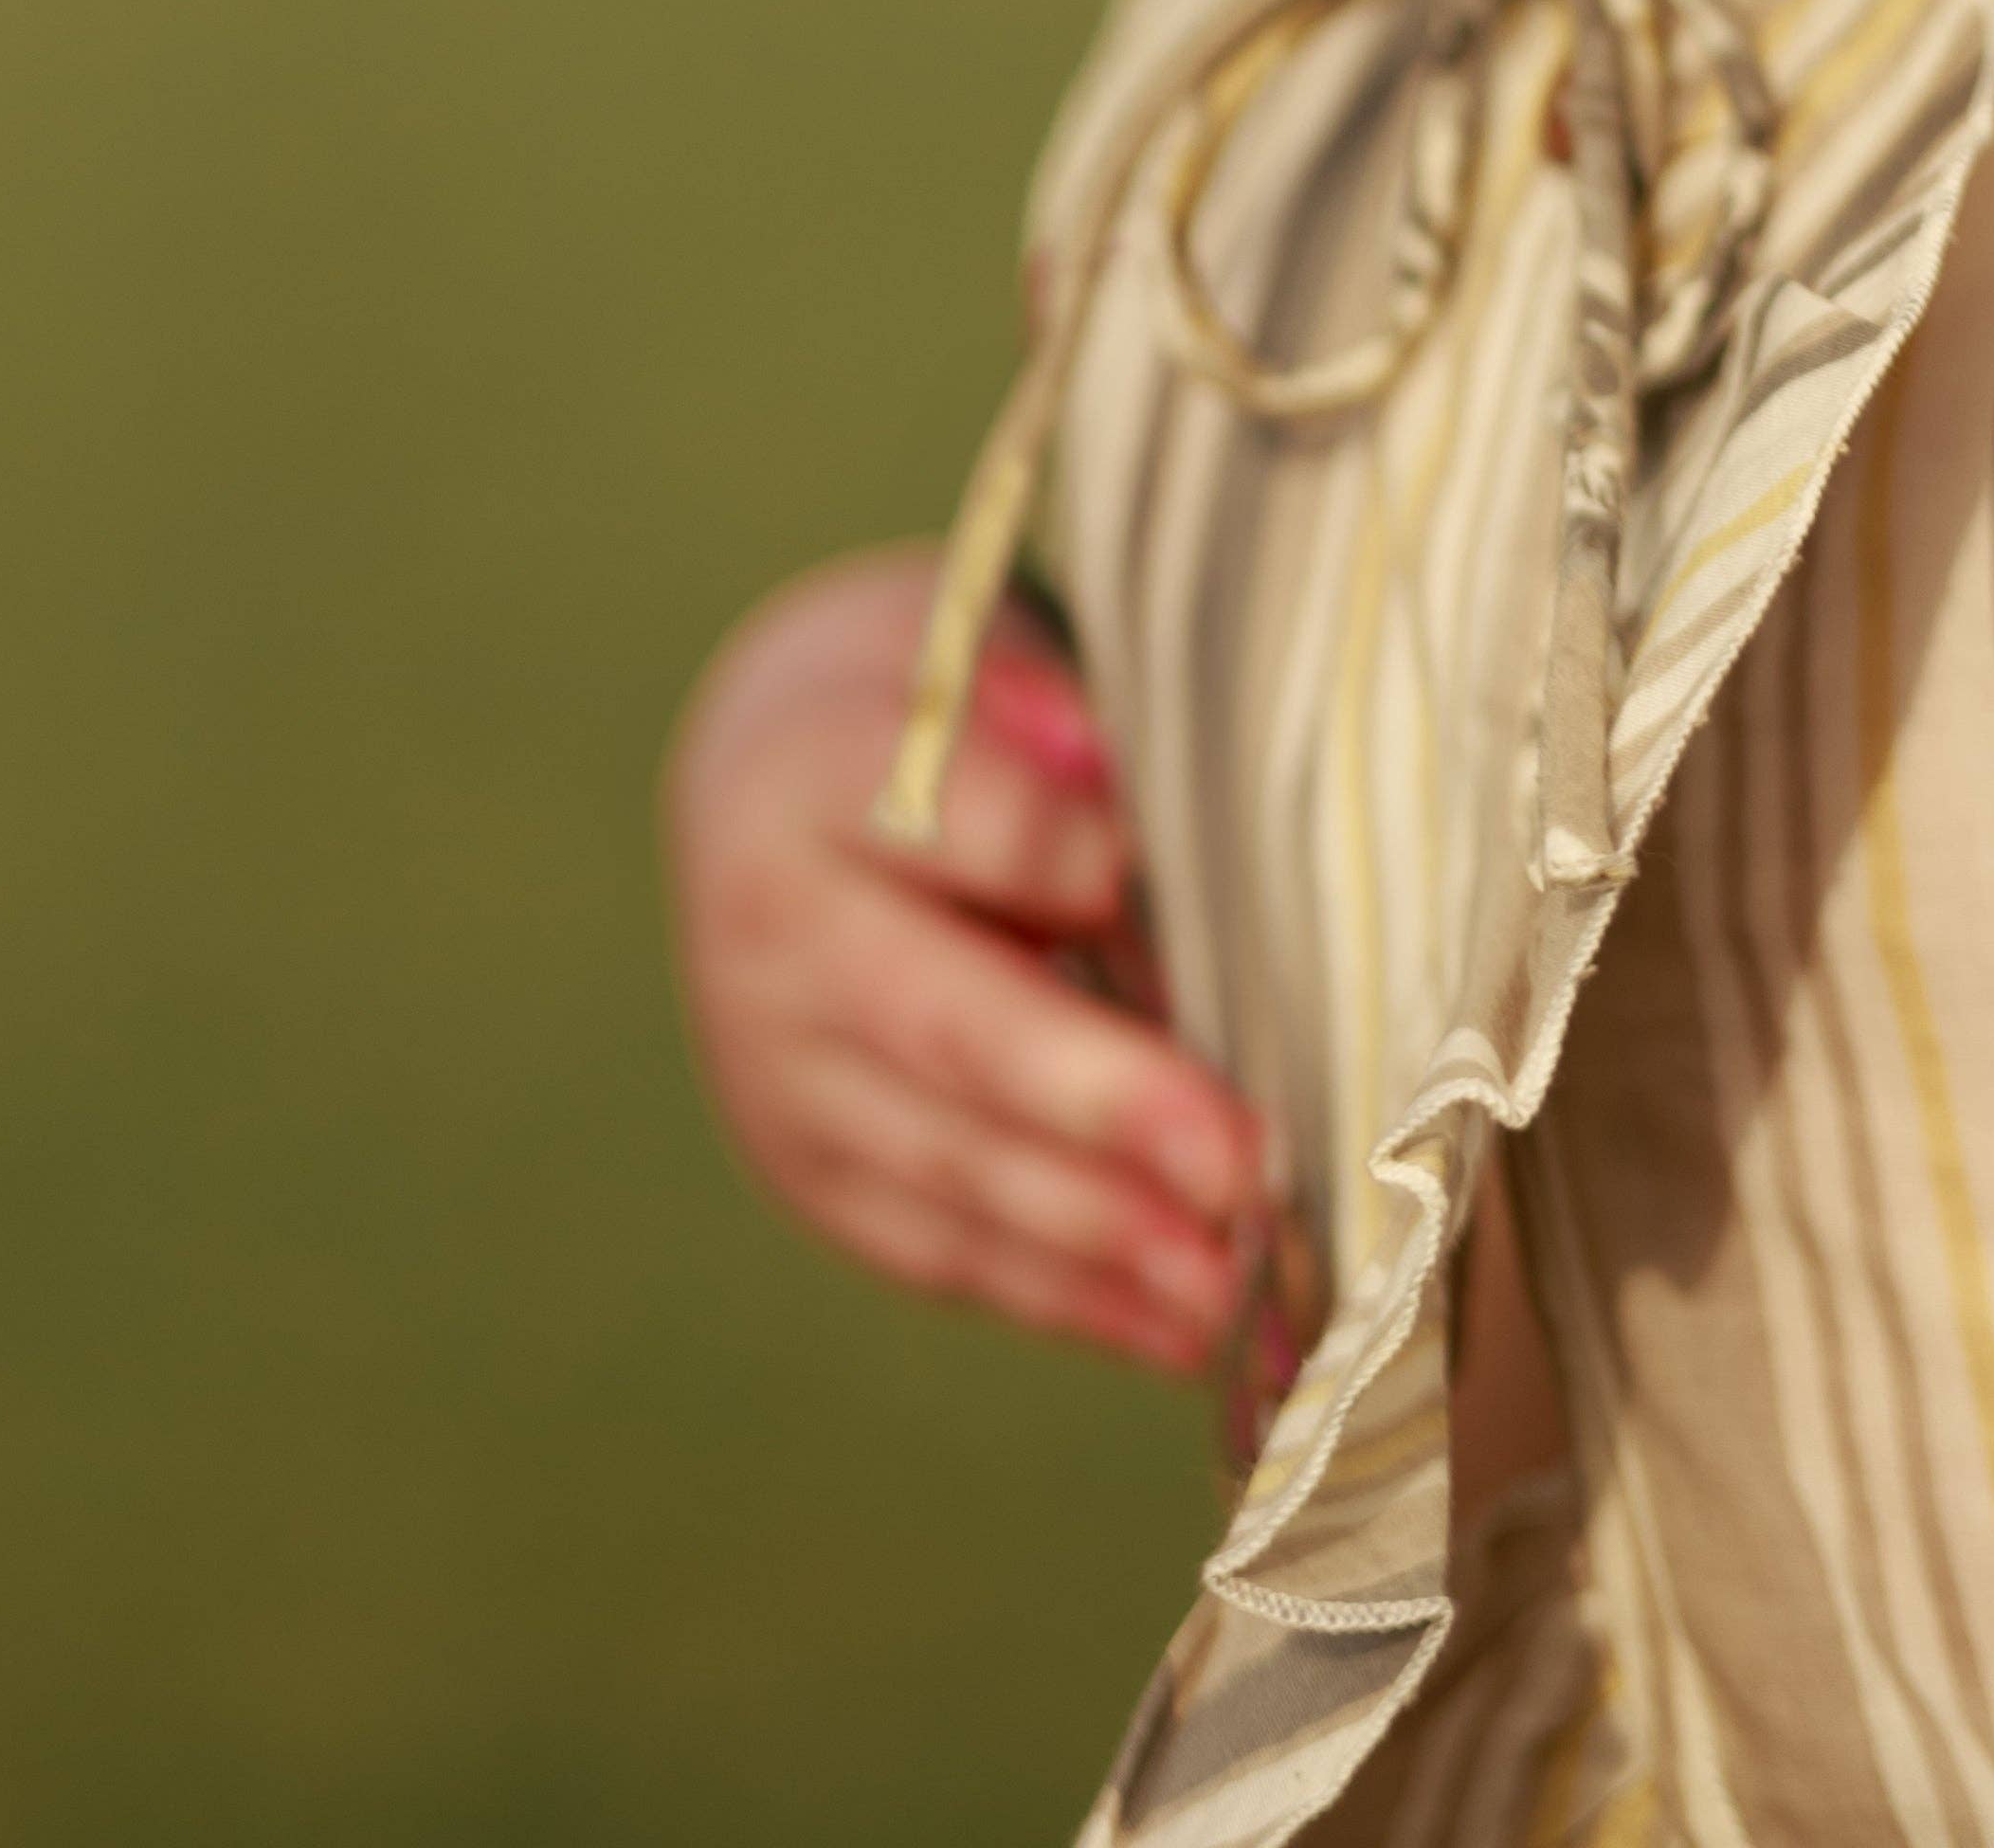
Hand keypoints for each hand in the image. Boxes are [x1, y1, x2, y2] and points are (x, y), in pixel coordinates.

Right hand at [662, 545, 1271, 1372]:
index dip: (1079, 860)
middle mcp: (774, 935)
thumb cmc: (925, 714)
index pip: (966, 822)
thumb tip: (1151, 850)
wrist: (752, 791)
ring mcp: (776, 1074)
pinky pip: (940, 1250)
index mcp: (814, 774)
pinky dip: (1067, 1298)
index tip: (1200, 903)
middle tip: (1240, 1165)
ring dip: (1105, 1237)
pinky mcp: (806, 1173)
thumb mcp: (983, 663)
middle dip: (1105, 1104)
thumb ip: (1070, 742)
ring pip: (951, 1166)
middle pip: (952, 1027)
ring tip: (1239, 1279)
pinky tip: (1179, 1330)